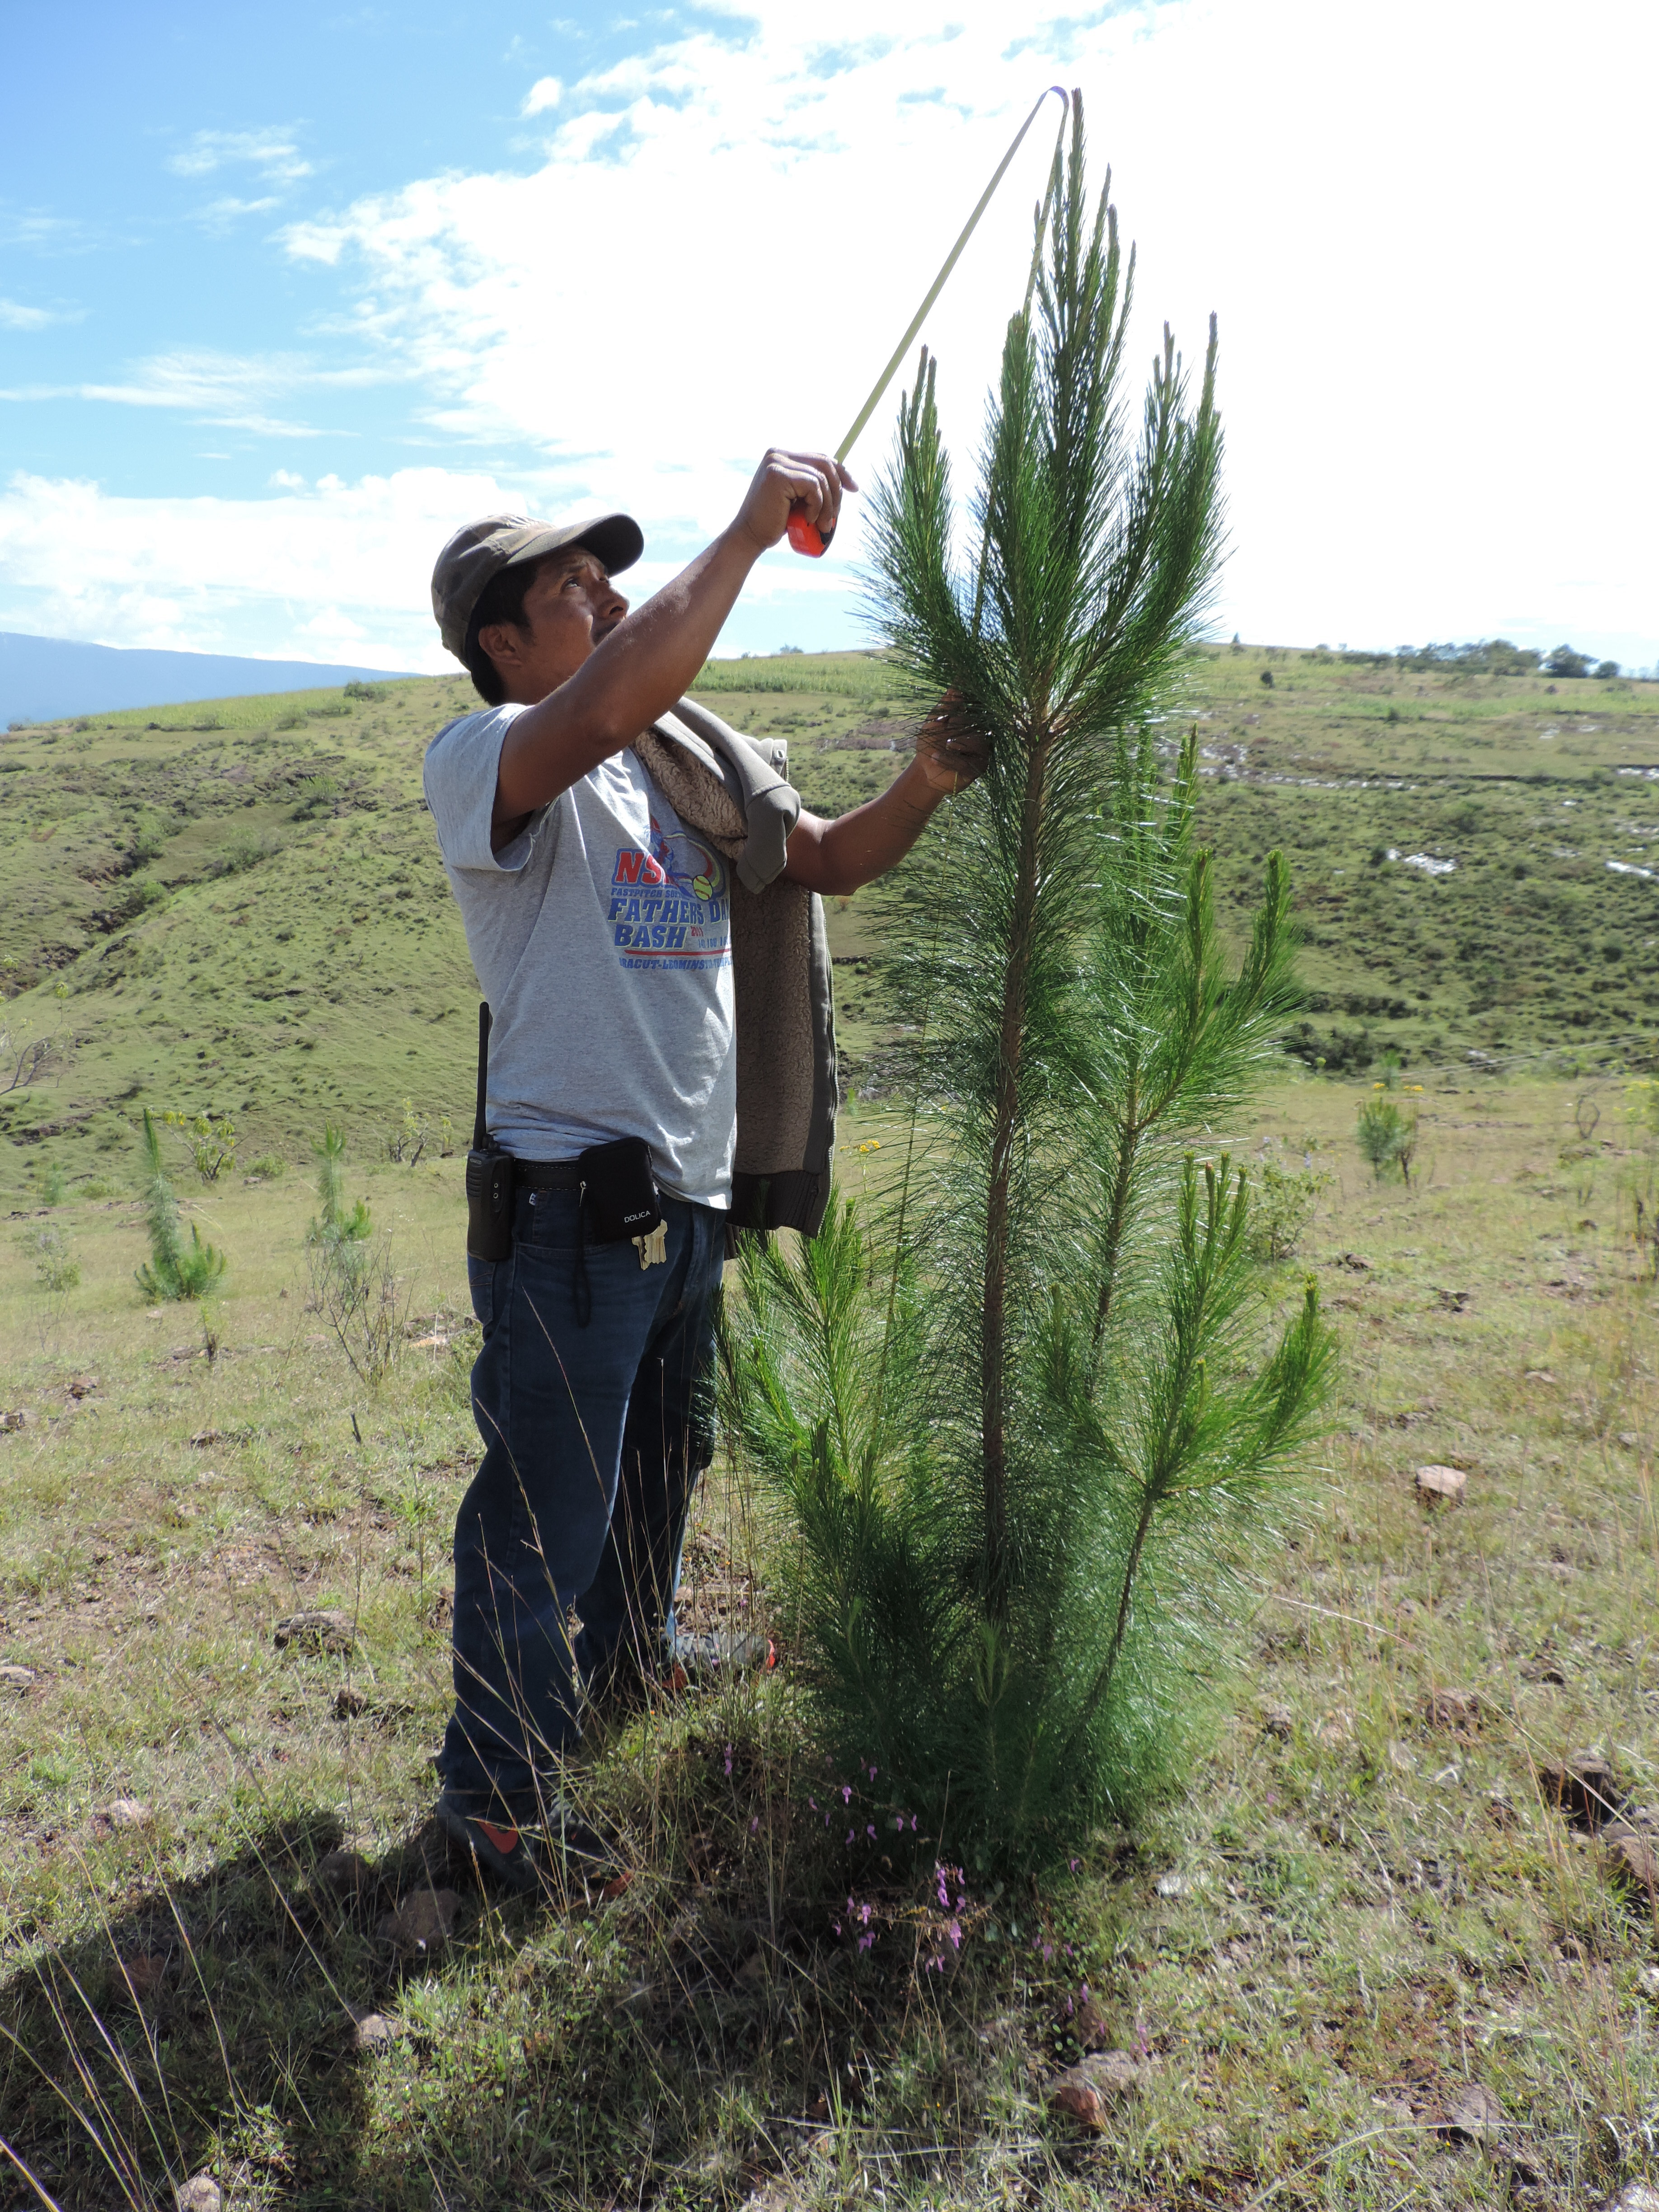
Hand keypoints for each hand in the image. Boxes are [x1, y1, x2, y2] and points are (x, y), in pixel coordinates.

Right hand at [733, 448, 856, 554]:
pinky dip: (816, 506)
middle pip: (824, 464)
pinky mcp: (778, 475)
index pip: (820, 458)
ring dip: (827, 505)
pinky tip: (807, 518)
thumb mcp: (798, 499)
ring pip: (821, 478)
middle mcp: (778, 454)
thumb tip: (845, 480)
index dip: (841, 471)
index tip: (853, 488)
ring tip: (822, 525)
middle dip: (837, 490)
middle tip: (835, 516)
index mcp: (782, 456)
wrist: (751, 536)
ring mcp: (776, 463)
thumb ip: (812, 485)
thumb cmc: (775, 522)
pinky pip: (813, 486)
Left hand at [913, 691, 990, 795]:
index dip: (963, 697)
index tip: (954, 692)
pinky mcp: (978, 766)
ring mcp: (981, 749)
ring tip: (946, 745)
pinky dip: (950, 759)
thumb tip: (954, 688)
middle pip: (976, 721)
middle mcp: (979, 731)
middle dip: (960, 722)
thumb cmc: (928, 745)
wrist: (924, 771)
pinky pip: (968, 762)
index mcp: (968, 718)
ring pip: (976, 741)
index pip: (972, 703)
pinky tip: (935, 757)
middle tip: (948, 725)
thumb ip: (943, 708)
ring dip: (958, 742)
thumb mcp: (931, 725)